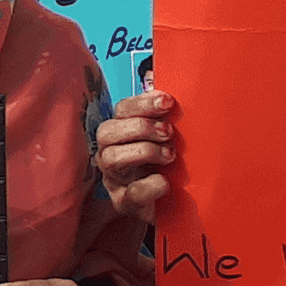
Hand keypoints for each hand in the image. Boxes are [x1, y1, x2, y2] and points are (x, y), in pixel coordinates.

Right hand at [94, 90, 174, 223]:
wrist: (179, 205)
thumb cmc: (172, 167)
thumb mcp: (170, 138)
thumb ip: (165, 115)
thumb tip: (160, 80)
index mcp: (122, 133)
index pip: (120, 110)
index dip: (142, 103)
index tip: (169, 102)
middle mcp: (111, 153)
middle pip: (106, 132)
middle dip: (139, 128)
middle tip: (168, 132)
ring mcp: (114, 179)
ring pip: (111, 158)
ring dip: (143, 152)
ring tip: (170, 155)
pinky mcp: (124, 203)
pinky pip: (130, 193)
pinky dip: (150, 185)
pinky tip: (166, 183)